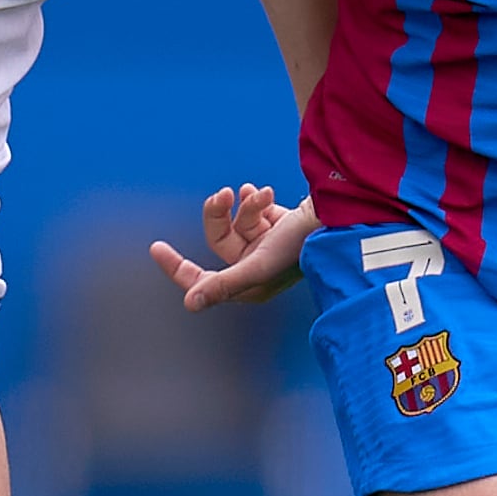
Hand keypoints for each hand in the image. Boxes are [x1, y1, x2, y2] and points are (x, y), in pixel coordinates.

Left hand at [148, 186, 312, 308]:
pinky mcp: (279, 224)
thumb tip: (189, 304)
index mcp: (249, 285)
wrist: (340, 219)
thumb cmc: (301, 247)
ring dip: (246, 205)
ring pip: (237, 220)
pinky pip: (252, 208)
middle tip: (222, 195)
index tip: (156, 247)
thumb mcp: (259, 266)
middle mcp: (256, 267)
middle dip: (218, 215)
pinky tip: (260, 191)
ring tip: (261, 194)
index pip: (203, 280)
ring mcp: (268, 244)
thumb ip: (224, 284)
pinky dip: (254, 198)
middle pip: (219, 240)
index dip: (178, 267)